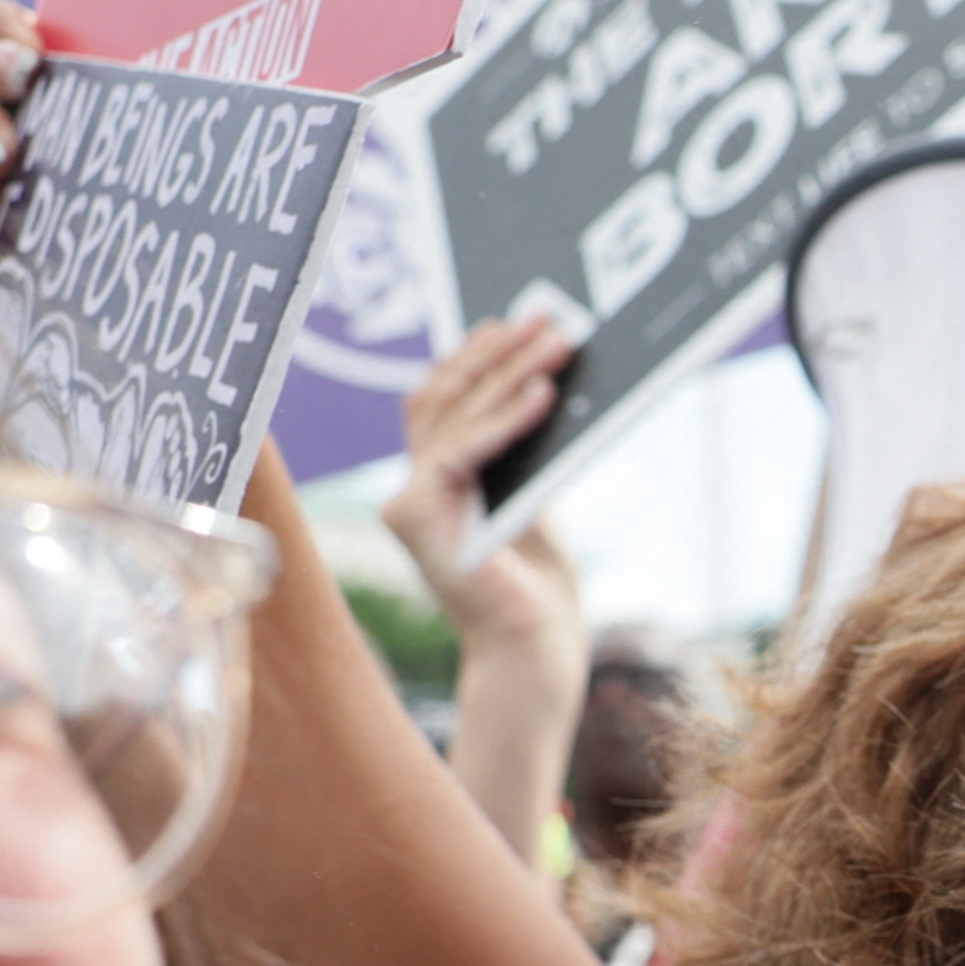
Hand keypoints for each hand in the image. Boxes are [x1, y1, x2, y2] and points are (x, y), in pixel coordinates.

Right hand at [380, 315, 586, 640]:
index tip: (512, 320)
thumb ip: (517, 450)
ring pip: (456, 418)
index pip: (437, 401)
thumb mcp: (530, 497)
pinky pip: (463, 453)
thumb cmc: (538, 586)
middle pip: (446, 399)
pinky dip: (506, 421)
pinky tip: (543, 394)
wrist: (532, 649)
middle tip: (543, 316)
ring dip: (511, 373)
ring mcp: (408, 503)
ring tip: (556, 341)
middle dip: (498, 352)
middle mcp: (410, 489)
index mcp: (434, 483)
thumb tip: (537, 381)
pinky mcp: (417, 518)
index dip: (470, 356)